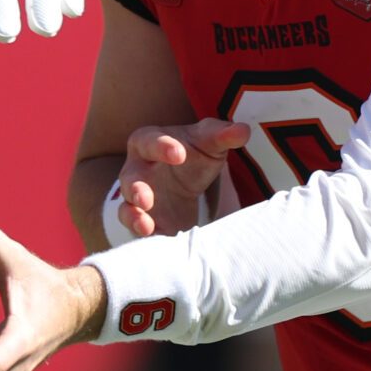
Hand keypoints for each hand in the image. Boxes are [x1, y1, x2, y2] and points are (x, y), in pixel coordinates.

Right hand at [118, 119, 250, 237]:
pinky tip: (154, 239)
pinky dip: (142, 235)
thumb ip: (223, 134)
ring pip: (126, 207)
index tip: (179, 154)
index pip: (149, 141)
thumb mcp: (209, 141)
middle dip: (136, 189)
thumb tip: (243, 131)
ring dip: (134, 217)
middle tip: (146, 198)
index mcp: (147, 142)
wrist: (185, 179)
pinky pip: (136, 228)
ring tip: (145, 226)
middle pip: (129, 178)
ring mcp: (135, 198)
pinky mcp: (143, 220)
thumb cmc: (192, 153)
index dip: (161, 147)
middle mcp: (135, 170)